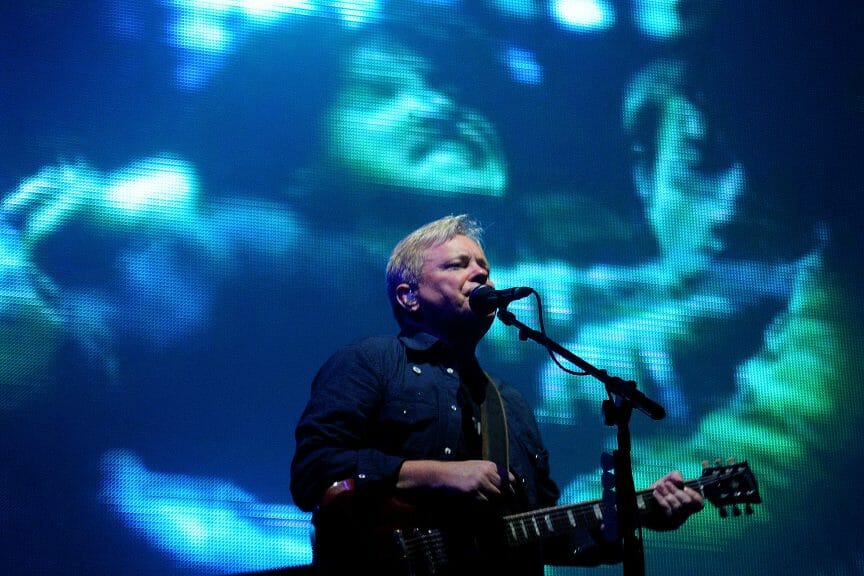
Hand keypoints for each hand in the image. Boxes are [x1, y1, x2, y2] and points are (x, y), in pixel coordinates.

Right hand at [397, 459, 514, 501]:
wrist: (438, 476)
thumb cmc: (454, 474)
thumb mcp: (474, 469)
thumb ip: (488, 476)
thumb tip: (503, 488)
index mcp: (489, 465)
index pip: (509, 479)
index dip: (511, 489)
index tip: (510, 497)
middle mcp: (487, 472)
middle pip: (506, 490)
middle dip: (505, 500)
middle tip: (504, 508)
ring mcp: (481, 482)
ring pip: (497, 498)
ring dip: (495, 506)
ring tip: (490, 510)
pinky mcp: (474, 492)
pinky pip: (485, 505)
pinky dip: (484, 509)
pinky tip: (478, 509)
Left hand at [644, 470, 703, 530]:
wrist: (643, 502)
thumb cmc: (658, 491)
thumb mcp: (667, 480)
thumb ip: (675, 476)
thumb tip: (680, 481)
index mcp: (688, 504)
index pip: (699, 504)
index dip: (694, 495)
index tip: (684, 487)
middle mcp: (685, 514)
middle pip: (687, 503)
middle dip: (676, 490)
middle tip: (667, 484)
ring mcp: (677, 520)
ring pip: (677, 507)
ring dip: (667, 494)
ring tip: (659, 487)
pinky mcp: (667, 524)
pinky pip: (667, 511)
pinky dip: (661, 500)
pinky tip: (655, 494)